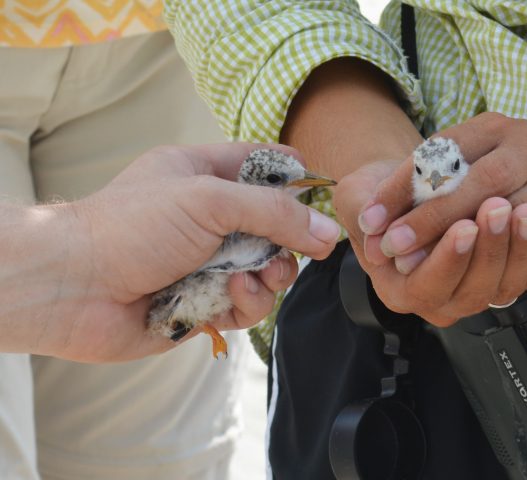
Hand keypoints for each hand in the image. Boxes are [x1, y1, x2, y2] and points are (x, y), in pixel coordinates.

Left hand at [10, 143, 338, 361]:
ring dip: (268, 277)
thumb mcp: (209, 200)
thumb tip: (329, 233)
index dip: (293, 175)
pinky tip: (230, 300)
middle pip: (272, 225)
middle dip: (287, 242)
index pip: (259, 164)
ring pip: (264, 269)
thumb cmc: (131, 227)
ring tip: (252, 280)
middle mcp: (206, 217)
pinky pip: (245, 304)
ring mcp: (205, 261)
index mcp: (201, 174)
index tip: (320, 191)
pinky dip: (246, 304)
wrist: (75, 288)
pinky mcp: (203, 300)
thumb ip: (274, 213)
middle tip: (293, 253)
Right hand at [334, 159, 526, 325]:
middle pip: (472, 290)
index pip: (426, 287)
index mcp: (399, 289)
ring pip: (505, 286)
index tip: (463, 226)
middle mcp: (439, 299)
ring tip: (526, 211)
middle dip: (489, 250)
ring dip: (519, 249)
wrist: (409, 191)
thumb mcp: (358, 197)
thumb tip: (377, 229)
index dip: (447, 259)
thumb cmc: (384, 196)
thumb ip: (364, 210)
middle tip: (498, 208)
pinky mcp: (502, 279)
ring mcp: (474, 292)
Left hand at [359, 113, 526, 265]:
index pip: (439, 153)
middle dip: (425, 218)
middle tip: (391, 245)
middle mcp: (525, 149)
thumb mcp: (488, 151)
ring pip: (503, 215)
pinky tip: (473, 275)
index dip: (400, 187)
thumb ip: (442, 174)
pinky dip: (500, 261)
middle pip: (470, 183)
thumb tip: (382, 214)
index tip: (370, 218)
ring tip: (419, 263)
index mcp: (494, 128)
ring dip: (460, 244)